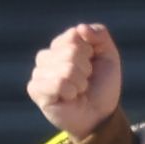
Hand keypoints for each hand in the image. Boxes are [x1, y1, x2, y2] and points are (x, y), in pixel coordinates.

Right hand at [27, 23, 122, 139]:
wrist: (100, 115)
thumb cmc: (102, 86)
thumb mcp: (109, 55)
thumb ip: (99, 34)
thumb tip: (80, 28)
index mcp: (61, 46)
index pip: (73, 35)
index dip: (89, 51)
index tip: (91, 65)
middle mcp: (47, 57)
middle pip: (70, 51)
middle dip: (85, 69)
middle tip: (85, 81)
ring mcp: (39, 73)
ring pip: (65, 68)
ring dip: (79, 82)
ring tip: (77, 91)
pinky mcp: (35, 90)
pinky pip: (57, 83)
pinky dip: (70, 91)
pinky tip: (69, 98)